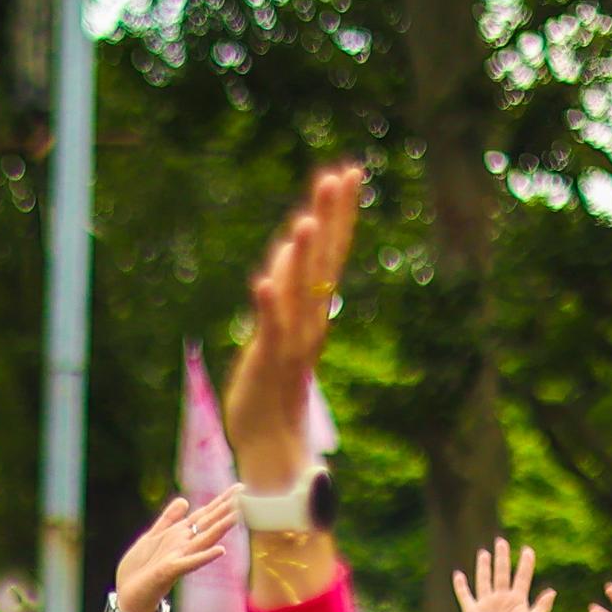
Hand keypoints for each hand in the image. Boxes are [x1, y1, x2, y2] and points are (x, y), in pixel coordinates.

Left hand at [112, 498, 234, 611]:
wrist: (129, 597)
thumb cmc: (140, 569)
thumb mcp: (152, 538)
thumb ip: (168, 520)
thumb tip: (184, 500)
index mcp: (179, 535)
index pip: (204, 515)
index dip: (221, 501)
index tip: (240, 488)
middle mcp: (184, 545)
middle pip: (208, 524)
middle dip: (225, 510)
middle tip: (246, 495)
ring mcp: (179, 558)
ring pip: (204, 540)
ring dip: (220, 529)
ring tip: (238, 516)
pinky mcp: (169, 571)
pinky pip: (189, 562)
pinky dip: (204, 556)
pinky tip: (221, 550)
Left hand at [225, 165, 358, 488]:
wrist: (270, 440)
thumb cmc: (272, 385)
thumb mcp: (280, 330)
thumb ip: (287, 295)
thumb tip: (291, 259)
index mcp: (312, 309)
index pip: (329, 252)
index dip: (339, 212)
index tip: (348, 171)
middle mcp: (308, 319)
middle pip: (323, 261)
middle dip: (332, 217)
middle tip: (342, 174)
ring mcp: (290, 340)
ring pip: (299, 291)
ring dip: (302, 257)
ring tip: (305, 221)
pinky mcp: (267, 362)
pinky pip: (269, 331)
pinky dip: (267, 307)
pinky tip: (263, 282)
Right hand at [451, 540, 552, 611]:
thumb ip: (542, 607)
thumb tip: (552, 591)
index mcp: (518, 601)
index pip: (522, 577)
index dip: (526, 564)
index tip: (528, 550)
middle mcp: (502, 600)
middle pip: (502, 573)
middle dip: (503, 558)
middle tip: (502, 541)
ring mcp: (487, 604)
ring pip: (485, 580)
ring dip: (484, 567)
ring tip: (485, 552)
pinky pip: (465, 596)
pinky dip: (460, 586)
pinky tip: (458, 575)